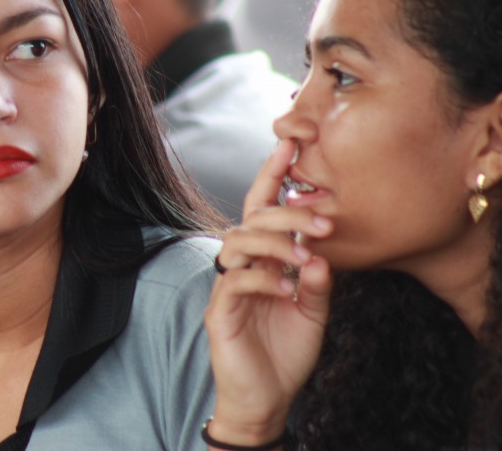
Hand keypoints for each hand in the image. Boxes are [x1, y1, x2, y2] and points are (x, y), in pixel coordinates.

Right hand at [203, 139, 333, 443]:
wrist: (267, 397)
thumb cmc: (286, 350)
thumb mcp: (314, 310)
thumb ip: (317, 280)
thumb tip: (320, 253)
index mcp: (261, 259)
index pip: (261, 208)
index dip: (271, 175)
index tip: (289, 146)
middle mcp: (240, 265)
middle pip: (251, 219)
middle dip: (287, 212)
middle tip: (324, 221)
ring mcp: (227, 286)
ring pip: (239, 242)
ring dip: (276, 243)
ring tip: (307, 256)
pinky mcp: (220, 312)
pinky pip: (236, 280)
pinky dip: (264, 279)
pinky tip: (288, 289)